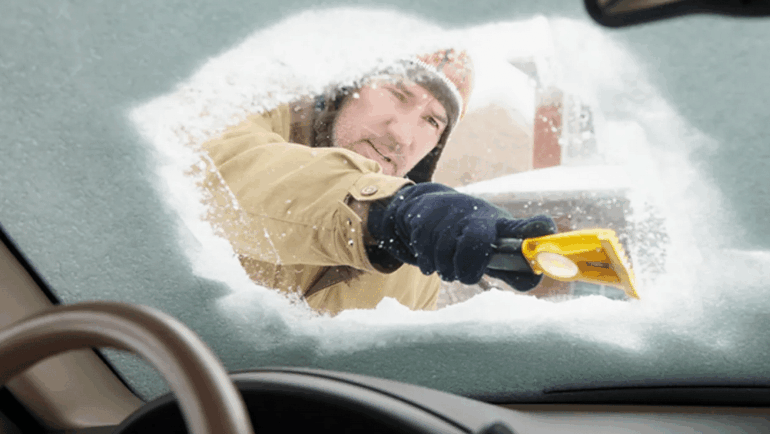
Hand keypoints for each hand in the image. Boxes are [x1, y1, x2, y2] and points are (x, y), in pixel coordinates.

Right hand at [367, 183, 556, 289]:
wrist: (431, 208)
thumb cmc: (473, 233)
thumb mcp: (494, 245)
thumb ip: (512, 268)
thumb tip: (531, 282)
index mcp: (500, 225)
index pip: (523, 227)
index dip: (535, 228)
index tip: (546, 229)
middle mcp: (477, 216)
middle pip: (475, 243)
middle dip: (468, 268)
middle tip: (466, 276)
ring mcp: (450, 215)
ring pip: (446, 255)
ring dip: (447, 270)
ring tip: (450, 266)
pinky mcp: (426, 218)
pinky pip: (427, 255)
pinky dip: (430, 264)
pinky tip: (434, 257)